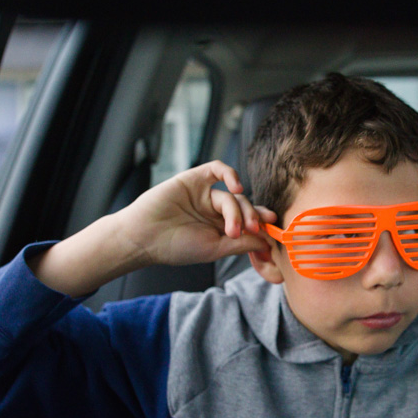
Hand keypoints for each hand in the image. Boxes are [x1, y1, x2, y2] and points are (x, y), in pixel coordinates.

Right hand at [118, 160, 275, 266]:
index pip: (250, 221)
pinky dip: (231, 175)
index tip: (272, 231)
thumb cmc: (176, 246)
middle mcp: (216, 210)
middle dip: (252, 218)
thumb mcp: (215, 248)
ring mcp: (206, 194)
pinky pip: (219, 169)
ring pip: (233, 196)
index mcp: (221, 227)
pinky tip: (236, 188)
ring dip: (238, 211)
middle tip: (251, 230)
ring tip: (231, 229)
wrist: (144, 236)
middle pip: (245, 207)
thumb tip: (267, 241)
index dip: (263, 224)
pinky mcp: (196, 179)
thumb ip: (241, 243)